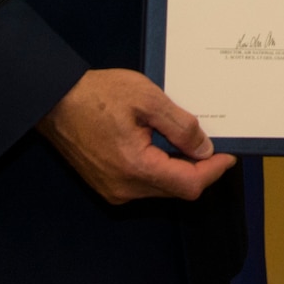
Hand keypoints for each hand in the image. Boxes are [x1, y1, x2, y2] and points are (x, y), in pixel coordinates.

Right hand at [37, 69, 235, 203]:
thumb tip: (204, 149)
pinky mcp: (106, 185)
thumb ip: (180, 126)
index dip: (213, 172)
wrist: (55, 101)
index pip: (189, 184)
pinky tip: (162, 147)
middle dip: (198, 170)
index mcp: (136, 167)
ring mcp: (113, 189)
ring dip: (178, 170)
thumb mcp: (147, 99)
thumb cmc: (98, 94)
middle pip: (176, 189)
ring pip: (160, 188)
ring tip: (186, 141)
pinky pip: (143, 184)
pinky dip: (159, 169)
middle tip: (210, 144)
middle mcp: (124, 188)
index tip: (229, 156)